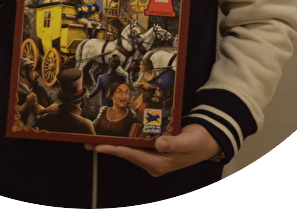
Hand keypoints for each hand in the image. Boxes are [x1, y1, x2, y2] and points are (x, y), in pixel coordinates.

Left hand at [85, 124, 220, 176]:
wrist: (209, 140)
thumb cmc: (198, 142)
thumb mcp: (187, 142)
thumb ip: (173, 143)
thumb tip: (158, 144)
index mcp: (159, 164)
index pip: (131, 155)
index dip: (114, 150)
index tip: (98, 146)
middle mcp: (153, 162)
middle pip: (126, 153)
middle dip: (107, 148)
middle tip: (88, 142)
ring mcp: (153, 155)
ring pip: (129, 149)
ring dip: (114, 143)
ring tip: (96, 138)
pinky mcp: (155, 147)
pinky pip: (136, 144)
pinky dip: (125, 138)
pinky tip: (116, 133)